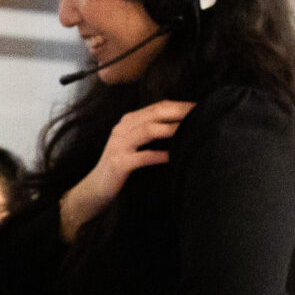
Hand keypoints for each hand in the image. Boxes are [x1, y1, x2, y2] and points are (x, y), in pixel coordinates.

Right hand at [59, 101, 188, 239]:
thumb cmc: (120, 168)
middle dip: (179, 112)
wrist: (94, 189)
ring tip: (191, 128)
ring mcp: (119, 145)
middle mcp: (122, 129)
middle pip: (154, 114)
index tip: (199, 107)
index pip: (157, 107)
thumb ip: (150, 133)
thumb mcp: (133, 145)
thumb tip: (180, 127)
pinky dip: (160, 155)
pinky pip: (143, 157)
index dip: (179, 105)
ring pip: (148, 131)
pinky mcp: (119, 163)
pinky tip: (173, 156)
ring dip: (171, 129)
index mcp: (128, 122)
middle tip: (200, 113)